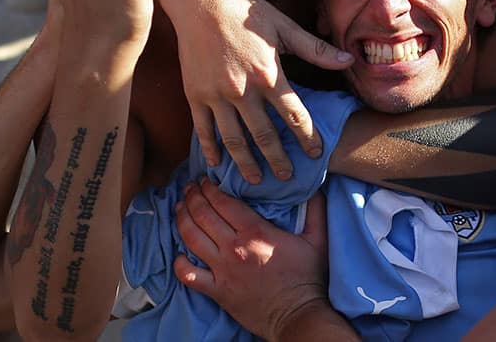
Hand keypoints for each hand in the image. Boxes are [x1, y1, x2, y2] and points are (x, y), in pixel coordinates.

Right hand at [168, 0, 352, 180]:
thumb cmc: (246, 10)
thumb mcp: (285, 27)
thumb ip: (316, 49)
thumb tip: (349, 61)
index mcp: (269, 74)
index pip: (295, 115)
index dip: (307, 136)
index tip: (315, 153)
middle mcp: (243, 90)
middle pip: (264, 135)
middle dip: (278, 159)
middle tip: (287, 177)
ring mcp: (216, 95)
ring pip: (234, 139)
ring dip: (246, 163)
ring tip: (255, 180)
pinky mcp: (195, 94)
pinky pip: (203, 129)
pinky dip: (211, 149)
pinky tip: (217, 163)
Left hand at [174, 179, 329, 340]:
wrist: (298, 315)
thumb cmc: (308, 277)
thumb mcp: (318, 239)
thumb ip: (315, 209)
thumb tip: (314, 187)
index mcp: (255, 232)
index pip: (224, 202)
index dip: (210, 188)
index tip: (205, 180)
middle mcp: (234, 248)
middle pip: (203, 215)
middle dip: (193, 197)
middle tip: (189, 188)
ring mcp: (222, 270)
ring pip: (191, 239)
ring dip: (182, 219)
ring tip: (180, 208)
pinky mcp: (217, 291)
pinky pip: (189, 276)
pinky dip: (179, 264)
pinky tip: (178, 254)